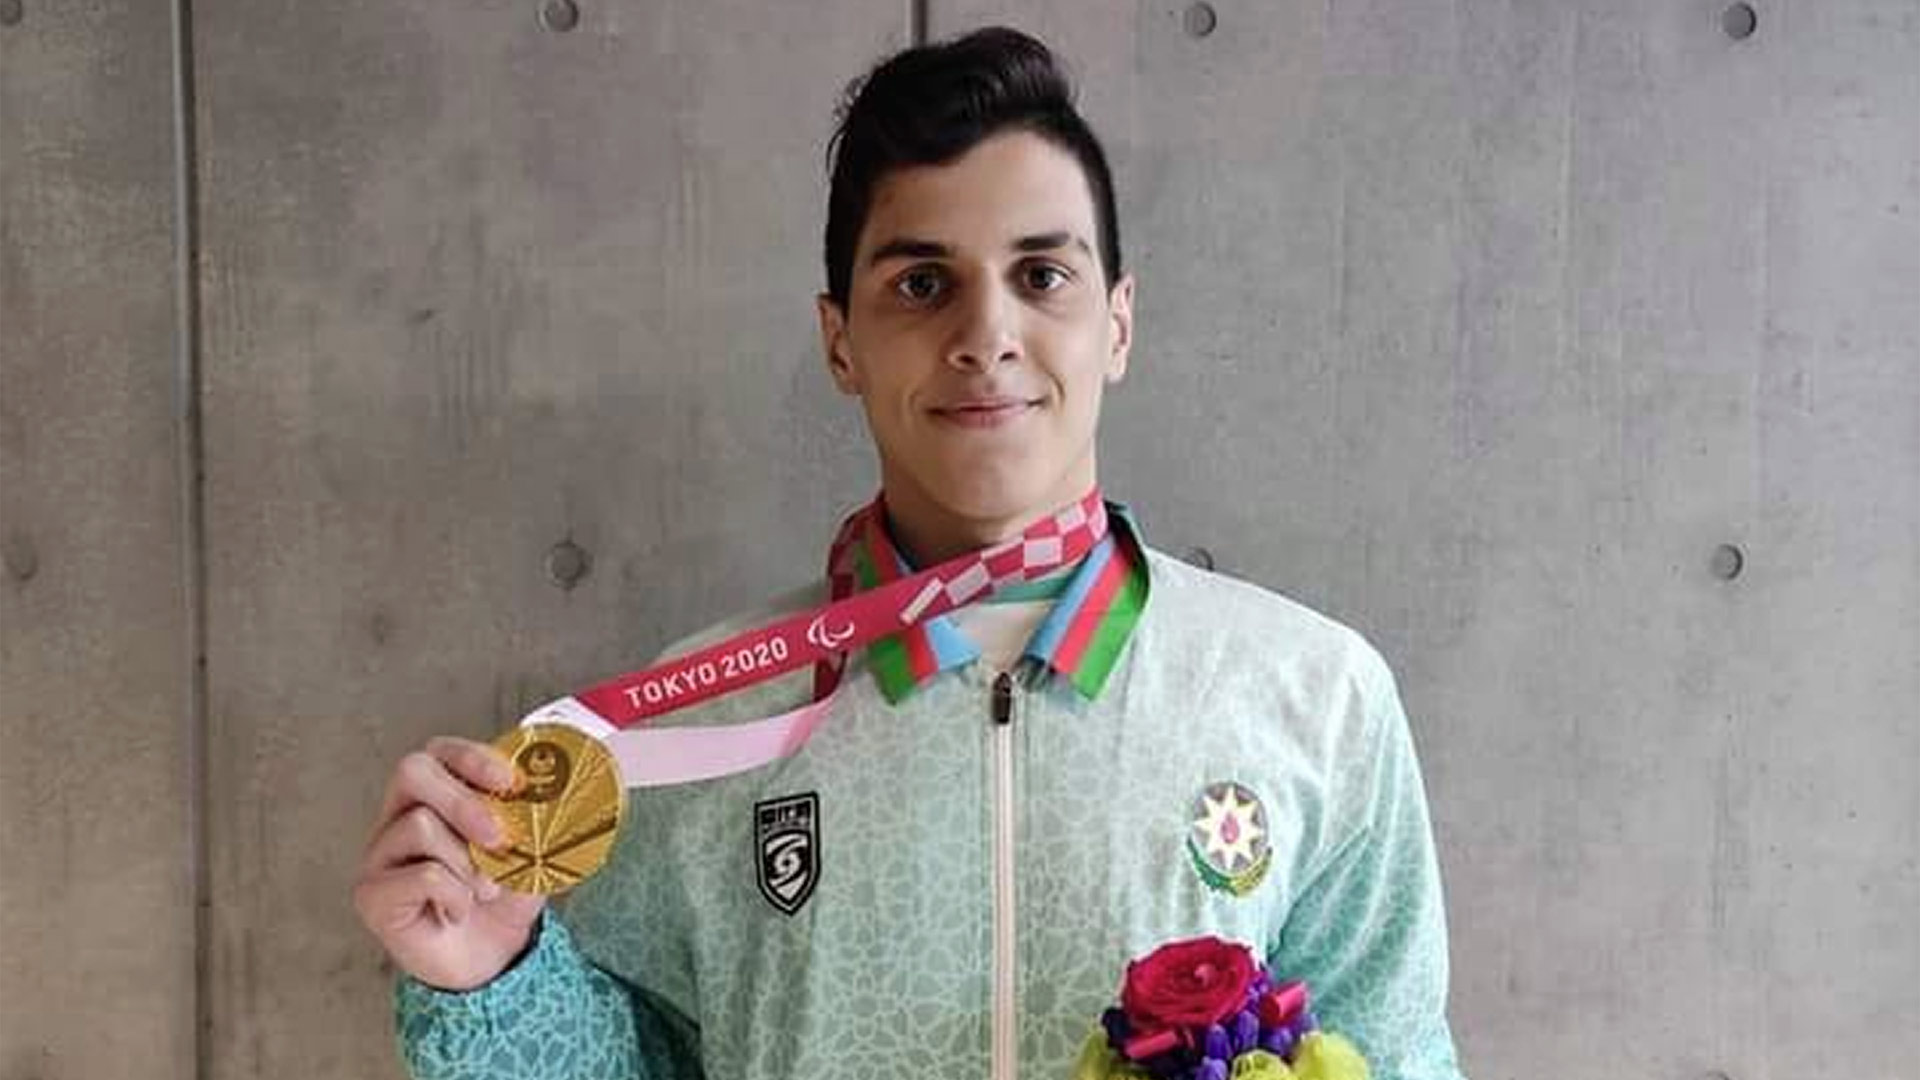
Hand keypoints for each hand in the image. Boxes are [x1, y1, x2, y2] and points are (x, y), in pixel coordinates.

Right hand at [354, 736, 547, 990]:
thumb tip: (551, 795)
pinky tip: (457, 911)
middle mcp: (398, 816)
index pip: (440, 751)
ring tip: (484, 891)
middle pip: (413, 772)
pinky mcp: (372, 894)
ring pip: (419, 825)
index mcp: (436, 796)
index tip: (510, 781)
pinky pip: (420, 875)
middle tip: (500, 838)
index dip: (472, 757)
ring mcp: (380, 854)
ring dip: (466, 861)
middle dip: (463, 800)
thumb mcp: (529, 852)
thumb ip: (533, 821)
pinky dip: (454, 895)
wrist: (489, 960)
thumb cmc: (501, 899)